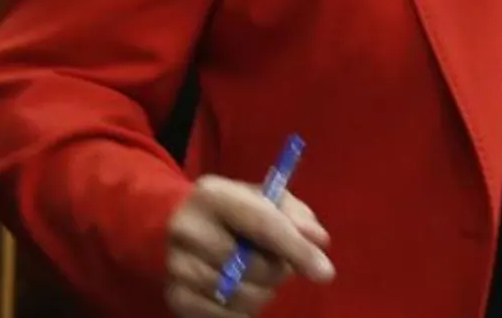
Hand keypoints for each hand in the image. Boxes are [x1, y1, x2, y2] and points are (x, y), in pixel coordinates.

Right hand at [164, 175, 334, 316]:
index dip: (297, 250)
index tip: (325, 272)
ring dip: (263, 292)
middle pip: (253, 266)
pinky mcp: (175, 296)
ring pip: (241, 296)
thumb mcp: (264, 198)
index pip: (262, 225)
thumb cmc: (232, 210)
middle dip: (278, 270)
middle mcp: (188, 229)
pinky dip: (244, 310)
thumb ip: (295, 215)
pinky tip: (242, 290)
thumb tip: (318, 241)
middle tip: (278, 263)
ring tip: (258, 276)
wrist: (175, 224)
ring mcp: (177, 266)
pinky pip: (226, 317)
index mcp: (214, 195)